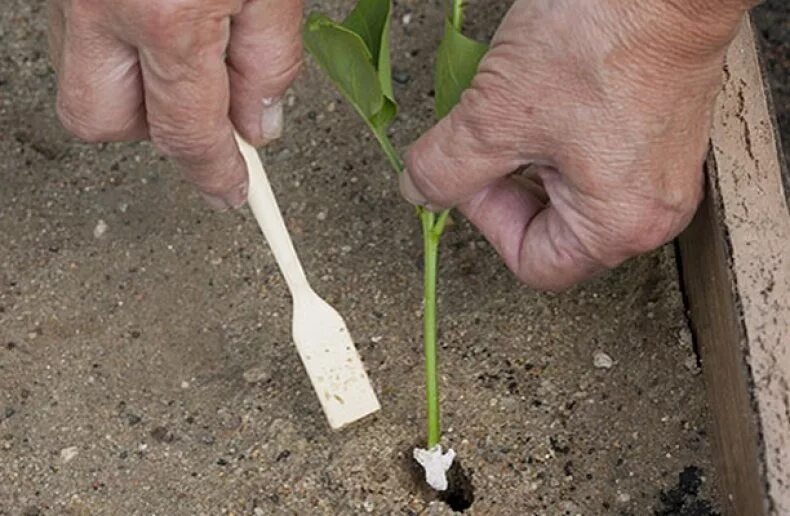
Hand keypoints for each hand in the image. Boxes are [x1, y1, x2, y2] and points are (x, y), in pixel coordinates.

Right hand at [48, 0, 302, 209]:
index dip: (215, 173)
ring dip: (131, 85)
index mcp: (165, 13)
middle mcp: (98, 4)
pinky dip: (116, 45)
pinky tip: (157, 22)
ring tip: (183, 50)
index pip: (188, 134)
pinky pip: (76, 36)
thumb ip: (270, 58)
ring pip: (80, 78)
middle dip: (154, 130)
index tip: (231, 191)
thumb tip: (257, 124)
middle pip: (103, 121)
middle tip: (201, 103)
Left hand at [401, 0, 754, 289]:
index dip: (487, 221)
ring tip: (519, 110)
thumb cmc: (600, 41)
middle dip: (508, 188)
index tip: (469, 175)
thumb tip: (420, 192)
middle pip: (553, 231)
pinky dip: (560, 139)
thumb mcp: (495, 116)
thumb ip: (445, 168)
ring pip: (570, 192)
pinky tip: (548, 95)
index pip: (532, 263)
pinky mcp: (663, 135)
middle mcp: (651, 212)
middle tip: (487, 139)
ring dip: (530, 159)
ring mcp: (663, 173)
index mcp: (619, 226)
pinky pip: (596, 159)